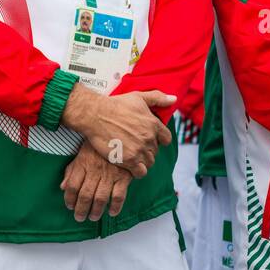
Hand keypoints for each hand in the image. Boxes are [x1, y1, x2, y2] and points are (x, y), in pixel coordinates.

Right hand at [59, 83, 174, 177]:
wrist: (96, 115)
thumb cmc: (115, 105)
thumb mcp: (139, 97)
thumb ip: (158, 98)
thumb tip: (173, 99)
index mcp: (153, 124)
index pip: (166, 139)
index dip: (159, 140)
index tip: (150, 139)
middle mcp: (149, 138)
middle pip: (155, 151)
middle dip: (148, 150)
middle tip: (136, 146)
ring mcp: (139, 150)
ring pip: (149, 162)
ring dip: (142, 161)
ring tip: (132, 156)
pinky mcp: (128, 160)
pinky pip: (140, 172)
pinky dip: (137, 171)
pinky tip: (129, 165)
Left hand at [60, 143, 131, 220]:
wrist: (121, 133)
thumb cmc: (98, 144)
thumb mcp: (82, 152)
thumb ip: (71, 169)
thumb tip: (62, 187)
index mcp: (83, 163)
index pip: (72, 186)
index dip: (69, 199)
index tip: (70, 206)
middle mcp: (95, 170)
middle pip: (85, 195)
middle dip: (81, 209)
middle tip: (80, 218)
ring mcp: (110, 174)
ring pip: (100, 198)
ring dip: (96, 211)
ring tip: (93, 217)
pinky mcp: (124, 176)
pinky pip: (119, 195)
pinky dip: (115, 207)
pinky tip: (112, 212)